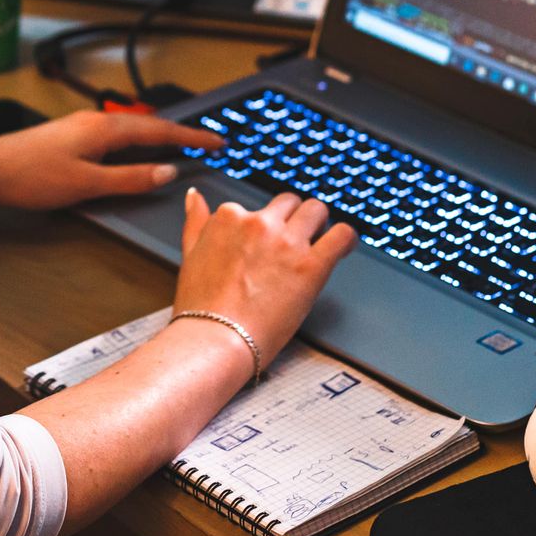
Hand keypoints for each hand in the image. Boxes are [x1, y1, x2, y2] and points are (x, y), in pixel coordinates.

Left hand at [0, 111, 219, 210]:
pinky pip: (117, 135)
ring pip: (132, 130)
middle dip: (181, 134)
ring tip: (184, 146)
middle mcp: (97, 121)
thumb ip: (130, 178)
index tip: (217, 142)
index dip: (191, 138)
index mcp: (104, 129)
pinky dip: (138, 142)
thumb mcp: (86, 184)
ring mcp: (83, 126)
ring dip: (159, 137)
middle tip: (209, 143)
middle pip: (149, 126)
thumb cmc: (32, 176)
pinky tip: (139, 151)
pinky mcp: (73, 135)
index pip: (159, 131)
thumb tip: (167, 172)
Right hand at [174, 188, 356, 362]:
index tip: (268, 245)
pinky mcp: (311, 265)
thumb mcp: (189, 255)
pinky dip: (346, 239)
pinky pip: (341, 235)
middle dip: (294, 219)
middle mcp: (259, 223)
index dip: (266, 227)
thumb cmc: (201, 306)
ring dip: (319, 224)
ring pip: (316, 211)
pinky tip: (342, 248)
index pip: (256, 208)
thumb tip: (196, 197)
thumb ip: (196, 221)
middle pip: (289, 203)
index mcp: (229, 218)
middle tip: (294, 243)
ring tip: (319, 243)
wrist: (215, 339)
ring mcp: (286, 242)